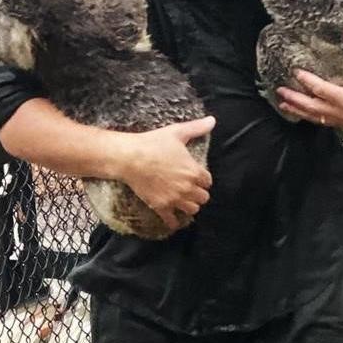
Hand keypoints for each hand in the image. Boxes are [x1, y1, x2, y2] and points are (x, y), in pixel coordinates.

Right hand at [118, 116, 214, 231]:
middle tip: (192, 189)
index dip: (203, 179)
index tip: (197, 177)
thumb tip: (212, 120)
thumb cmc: (153, 143)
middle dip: (199, 193)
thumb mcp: (177, 133)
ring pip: (192, 210)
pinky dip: (174, 222)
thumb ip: (197, 128)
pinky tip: (174, 220)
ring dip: (190, 206)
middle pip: (203, 198)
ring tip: (185, 201)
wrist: (130, 158)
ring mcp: (174, 199)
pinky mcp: (161, 206)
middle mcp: (187, 188)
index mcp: (194, 171)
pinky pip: (172, 221)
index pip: (208, 181)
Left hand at [276, 31, 342, 129]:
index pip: (322, 91)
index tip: (296, 72)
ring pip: (318, 117)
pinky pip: (325, 120)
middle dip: (296, 99)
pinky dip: (312, 116)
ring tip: (284, 103)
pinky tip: (302, 111)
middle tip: (280, 91)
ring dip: (300, 110)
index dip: (308, 81)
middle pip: (314, 108)